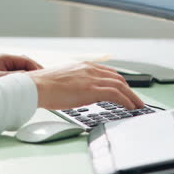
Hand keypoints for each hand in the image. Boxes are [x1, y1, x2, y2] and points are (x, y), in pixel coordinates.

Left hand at [0, 54, 42, 84]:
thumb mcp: (3, 81)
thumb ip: (19, 78)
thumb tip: (32, 78)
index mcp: (3, 58)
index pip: (25, 60)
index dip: (36, 68)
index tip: (44, 75)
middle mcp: (2, 61)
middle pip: (23, 65)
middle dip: (33, 73)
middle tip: (42, 82)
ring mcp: (0, 69)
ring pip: (19, 72)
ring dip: (26, 79)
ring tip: (34, 87)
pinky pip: (14, 78)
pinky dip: (20, 83)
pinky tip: (24, 90)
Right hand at [28, 62, 145, 109]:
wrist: (36, 86)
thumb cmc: (43, 86)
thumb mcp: (61, 80)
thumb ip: (73, 83)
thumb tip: (75, 92)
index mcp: (82, 65)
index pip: (107, 72)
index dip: (119, 82)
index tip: (124, 89)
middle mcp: (90, 69)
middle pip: (117, 78)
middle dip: (129, 89)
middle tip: (135, 99)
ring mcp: (92, 78)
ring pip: (121, 86)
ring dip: (132, 97)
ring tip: (137, 105)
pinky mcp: (92, 89)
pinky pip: (116, 94)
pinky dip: (127, 101)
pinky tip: (130, 107)